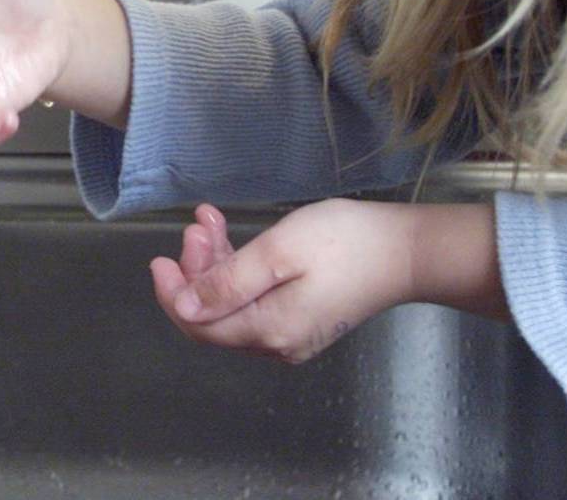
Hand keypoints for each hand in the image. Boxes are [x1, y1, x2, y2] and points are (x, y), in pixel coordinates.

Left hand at [149, 199, 413, 362]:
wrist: (406, 251)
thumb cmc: (344, 243)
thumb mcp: (278, 253)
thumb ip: (228, 284)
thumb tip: (186, 309)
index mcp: (268, 331)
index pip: (200, 325)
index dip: (172, 295)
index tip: (160, 259)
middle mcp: (277, 344)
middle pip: (215, 316)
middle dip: (196, 270)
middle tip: (197, 226)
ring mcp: (292, 334)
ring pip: (234, 305)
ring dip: (216, 264)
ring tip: (211, 222)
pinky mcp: (305, 319)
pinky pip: (256, 300)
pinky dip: (239, 269)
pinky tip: (234, 238)